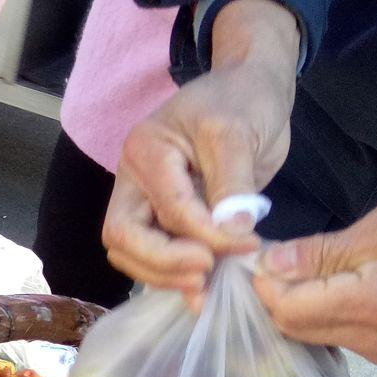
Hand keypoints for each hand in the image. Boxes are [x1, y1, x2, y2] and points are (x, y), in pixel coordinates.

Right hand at [103, 0, 302, 299]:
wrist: (252, 87)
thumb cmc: (244, 99)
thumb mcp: (239, 134)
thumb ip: (234, 185)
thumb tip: (234, 235)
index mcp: (147, 150)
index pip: (165, 208)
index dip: (203, 234)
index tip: (246, 245)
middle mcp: (134, 178)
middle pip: (124, 237)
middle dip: (163, 263)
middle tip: (207, 275)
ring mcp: (144, 198)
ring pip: (131, 252)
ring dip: (164, 275)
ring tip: (206, 287)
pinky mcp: (161, 215)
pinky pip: (153, 252)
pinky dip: (173, 274)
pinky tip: (203, 288)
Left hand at [254, 191, 376, 363]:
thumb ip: (323, 250)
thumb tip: (268, 264)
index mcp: (372, 303)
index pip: (286, 307)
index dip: (261, 283)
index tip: (253, 252)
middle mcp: (372, 338)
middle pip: (291, 325)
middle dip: (271, 293)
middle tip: (268, 255)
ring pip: (307, 331)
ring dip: (292, 300)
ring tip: (295, 263)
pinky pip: (329, 333)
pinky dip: (315, 308)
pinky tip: (320, 280)